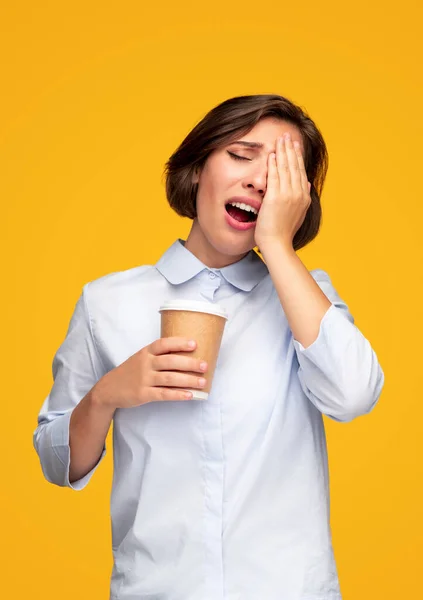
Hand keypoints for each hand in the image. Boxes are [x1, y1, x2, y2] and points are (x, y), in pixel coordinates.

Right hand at [93, 337, 207, 408]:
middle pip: (170, 361)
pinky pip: (164, 394)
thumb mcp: (141, 358)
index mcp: (146, 352)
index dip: (179, 343)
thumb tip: (187, 355)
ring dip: (188, 380)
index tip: (194, 344)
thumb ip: (159, 355)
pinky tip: (189, 395)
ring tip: (203, 382)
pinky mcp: (143, 394)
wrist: (109, 389)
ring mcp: (144, 379)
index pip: (164, 344)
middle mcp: (145, 364)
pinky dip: (178, 395)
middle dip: (190, 363)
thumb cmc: (131, 372)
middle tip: (205, 365)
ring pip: (170, 379)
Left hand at [254, 133, 311, 249]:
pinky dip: (274, 164)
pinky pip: (275, 177)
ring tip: (280, 139)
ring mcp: (287, 196)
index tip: (295, 145)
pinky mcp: (275, 198)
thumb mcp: (298, 214)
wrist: (277, 244)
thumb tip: (306, 184)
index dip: (297, 156)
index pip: (300, 171)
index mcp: (303, 197)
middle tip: (287, 135)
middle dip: (291, 149)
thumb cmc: (284, 233)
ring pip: (286, 168)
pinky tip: (272, 154)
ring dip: (283, 151)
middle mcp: (298, 194)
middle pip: (294, 166)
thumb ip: (302, 198)